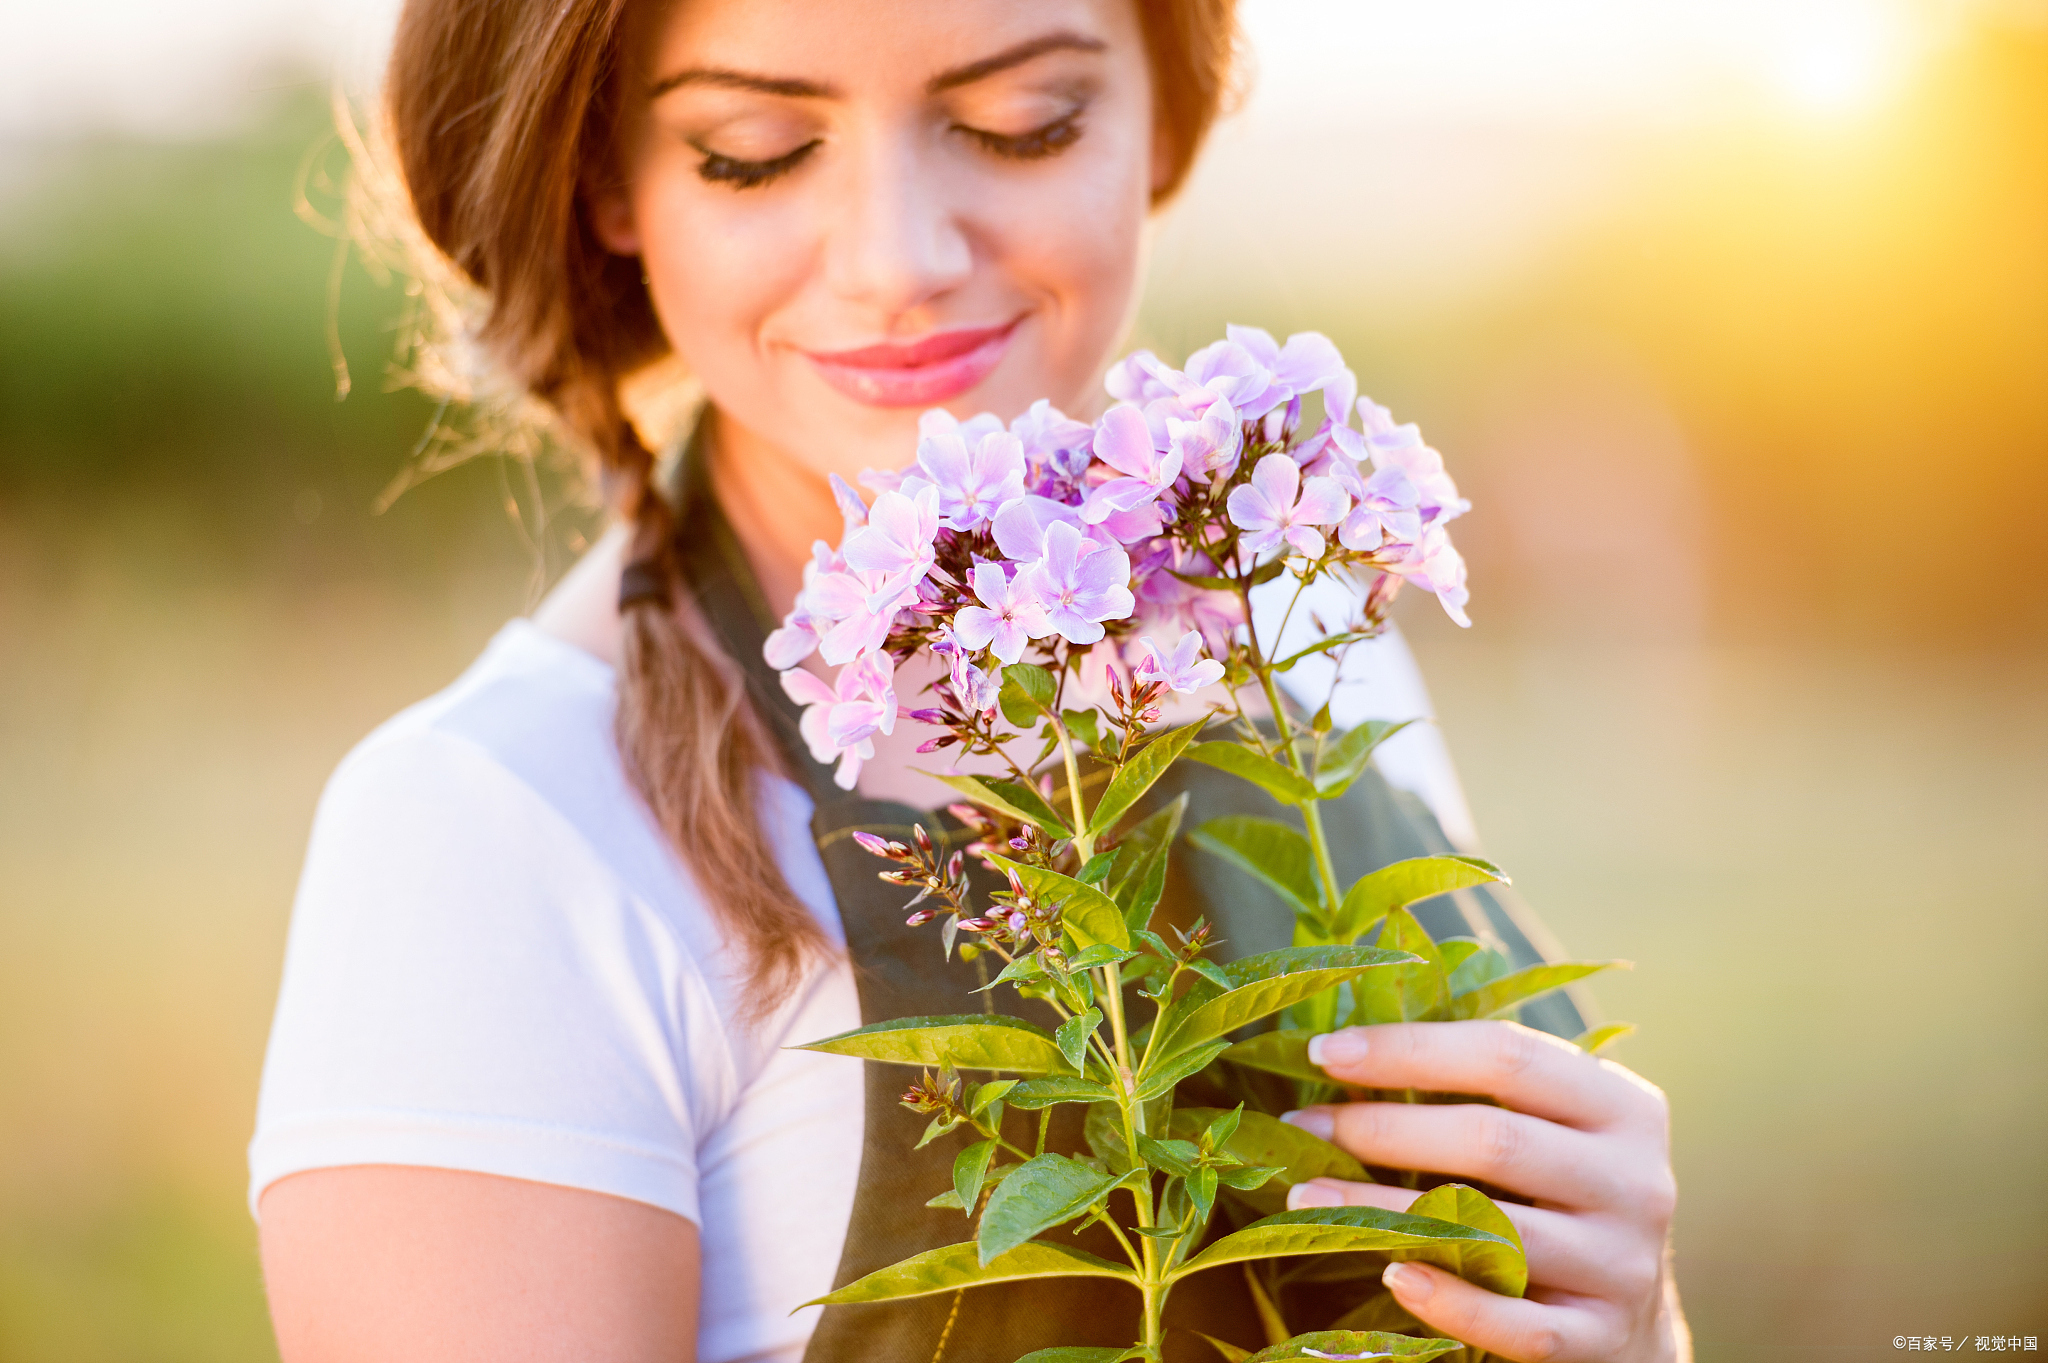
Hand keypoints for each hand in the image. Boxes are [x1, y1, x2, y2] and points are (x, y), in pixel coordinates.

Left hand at [1281, 1021, 1690, 1362]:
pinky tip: (1390, 1273)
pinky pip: (1517, 1325)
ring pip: (1495, 1234)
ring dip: (1385, 1212)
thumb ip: (1480, 1091)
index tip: (1326, 1053)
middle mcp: (1634, 1181)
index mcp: (1622, 1106)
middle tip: (1305, 1127)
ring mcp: (1623, 1265)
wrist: (1629, 1319)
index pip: (1507, 1055)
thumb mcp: (1548, 1129)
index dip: (1410, 1049)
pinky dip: (1451, 1302)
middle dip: (1383, 1129)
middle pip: (1494, 1140)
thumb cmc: (1558, 1196)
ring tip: (1308, 1195)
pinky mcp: (1601, 1336)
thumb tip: (1345, 1051)